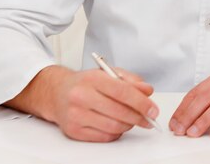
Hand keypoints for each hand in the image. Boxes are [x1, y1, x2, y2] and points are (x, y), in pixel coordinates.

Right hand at [6, 65, 158, 141]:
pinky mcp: (74, 131)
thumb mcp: (107, 73)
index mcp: (92, 79)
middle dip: (139, 117)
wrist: (57, 93)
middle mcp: (81, 96)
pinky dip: (116, 133)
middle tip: (148, 118)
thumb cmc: (85, 83)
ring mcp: (76, 115)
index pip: (122, 92)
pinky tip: (117, 124)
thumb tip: (147, 91)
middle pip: (119, 112)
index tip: (153, 110)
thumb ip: (130, 80)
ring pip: (113, 127)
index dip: (141, 102)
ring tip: (131, 119)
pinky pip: (104, 137)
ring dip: (128, 125)